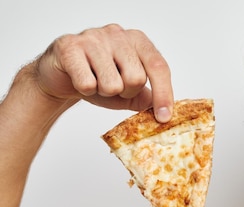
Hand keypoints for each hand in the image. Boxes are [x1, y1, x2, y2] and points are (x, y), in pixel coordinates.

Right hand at [35, 24, 173, 121]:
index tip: (164, 117)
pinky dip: (85, 90)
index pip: (158, 66)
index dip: (163, 94)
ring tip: (96, 82)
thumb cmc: (98, 79)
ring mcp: (93, 37)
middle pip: (136, 78)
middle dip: (125, 92)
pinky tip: (79, 80)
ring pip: (112, 84)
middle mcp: (117, 34)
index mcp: (137, 40)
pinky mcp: (70, 47)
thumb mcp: (129, 91)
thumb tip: (164, 112)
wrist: (61, 76)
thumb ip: (148, 98)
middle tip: (112, 86)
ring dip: (104, 92)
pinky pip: (88, 84)